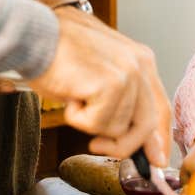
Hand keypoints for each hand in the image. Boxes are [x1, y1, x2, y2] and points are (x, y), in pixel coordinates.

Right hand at [27, 7, 170, 166]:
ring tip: (74, 93)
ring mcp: (128, 74)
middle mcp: (140, 64)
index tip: (155, 160)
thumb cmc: (58, 52)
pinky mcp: (111, 85)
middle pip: (146, 124)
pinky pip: (98, 125)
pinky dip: (78, 118)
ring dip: (89, 121)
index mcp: (141, 59)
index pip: (160, 107)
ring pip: (117, 128)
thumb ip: (122, 101)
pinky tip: (70, 94)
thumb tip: (143, 143)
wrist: (34, 34)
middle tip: (96, 146)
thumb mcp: (98, 74)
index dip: (158, 138)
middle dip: (123, 145)